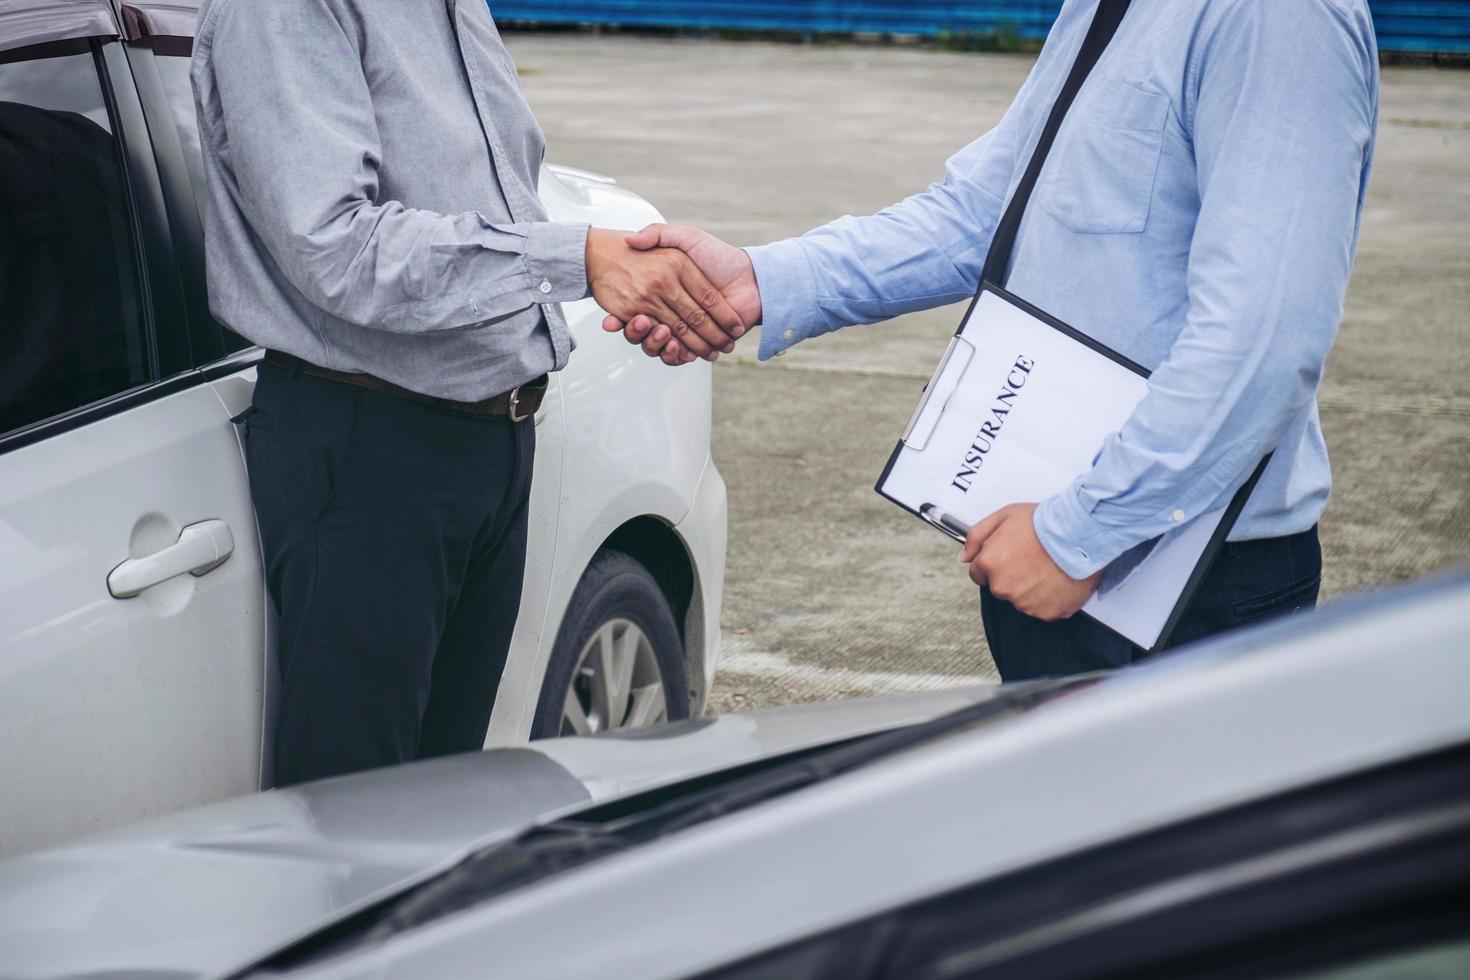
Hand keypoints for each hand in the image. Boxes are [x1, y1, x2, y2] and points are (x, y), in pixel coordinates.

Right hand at [585, 228, 745, 361]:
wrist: (752, 279)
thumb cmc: (719, 256)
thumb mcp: (685, 238)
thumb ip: (660, 234)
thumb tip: (631, 239)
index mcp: (662, 290)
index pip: (634, 307)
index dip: (620, 318)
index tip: (610, 322)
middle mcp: (669, 310)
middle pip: (643, 330)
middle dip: (637, 332)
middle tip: (638, 323)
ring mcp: (683, 329)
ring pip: (658, 345)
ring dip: (655, 345)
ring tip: (661, 334)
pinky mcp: (697, 344)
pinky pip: (678, 356)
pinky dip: (674, 356)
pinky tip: (677, 350)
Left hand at [960, 503, 1101, 620]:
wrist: (1081, 534)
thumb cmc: (1045, 522)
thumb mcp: (1003, 516)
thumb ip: (977, 537)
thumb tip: (964, 557)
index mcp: (990, 564)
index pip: (978, 574)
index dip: (994, 562)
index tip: (1009, 555)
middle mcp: (1004, 587)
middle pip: (1000, 587)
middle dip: (1012, 574)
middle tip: (1032, 557)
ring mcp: (1026, 603)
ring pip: (1021, 599)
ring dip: (1030, 587)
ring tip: (1047, 567)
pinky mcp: (1047, 612)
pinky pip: (1042, 608)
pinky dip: (1049, 597)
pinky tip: (1057, 579)